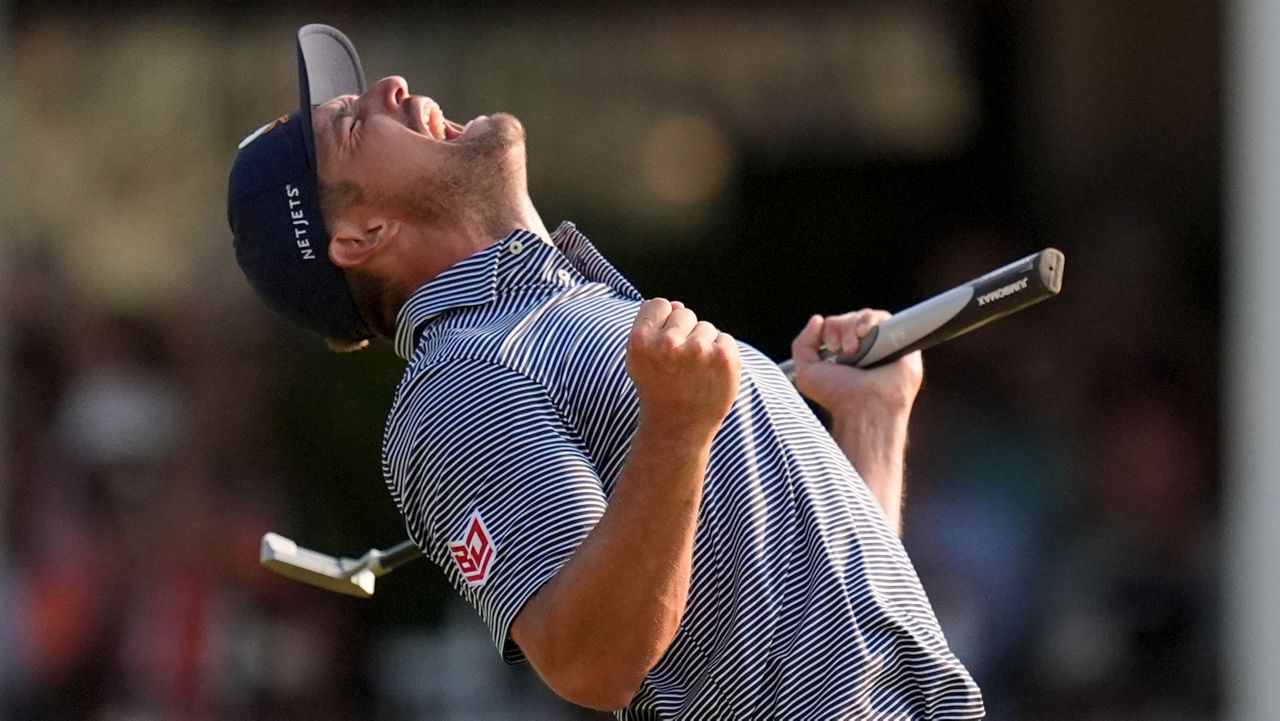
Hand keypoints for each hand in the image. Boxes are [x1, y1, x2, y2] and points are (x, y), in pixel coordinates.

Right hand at [626, 299, 741, 433]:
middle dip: (684, 333)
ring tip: (694, 373)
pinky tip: (710, 376)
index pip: (659, 304)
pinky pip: (725, 340)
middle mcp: (667, 344)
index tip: (661, 347)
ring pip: (706, 327)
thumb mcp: (641, 359)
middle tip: (678, 366)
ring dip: (703, 345)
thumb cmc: (659, 389)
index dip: (662, 323)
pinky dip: (721, 355)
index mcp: (641, 341)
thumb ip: (653, 326)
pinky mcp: (725, 358)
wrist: (678, 428)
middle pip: (684, 312)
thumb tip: (678, 304)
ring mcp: (698, 350)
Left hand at [789, 309, 923, 418]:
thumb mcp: (807, 373)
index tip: (832, 349)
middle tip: (846, 351)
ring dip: (854, 326)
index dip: (830, 330)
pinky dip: (872, 320)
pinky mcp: (899, 341)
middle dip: (841, 329)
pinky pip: (885, 318)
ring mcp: (881, 343)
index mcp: (841, 353)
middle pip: (848, 318)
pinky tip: (865, 332)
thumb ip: (802, 345)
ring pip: (865, 316)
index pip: (833, 325)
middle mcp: (862, 347)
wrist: (866, 407)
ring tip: (856, 348)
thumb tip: (817, 320)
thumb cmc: (837, 395)